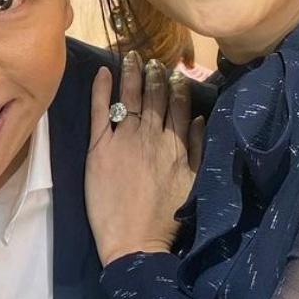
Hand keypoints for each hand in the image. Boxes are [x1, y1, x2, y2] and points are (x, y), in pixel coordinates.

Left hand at [85, 51, 203, 267]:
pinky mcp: (99, 148)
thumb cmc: (165, 219)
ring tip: (131, 56)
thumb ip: (198, 149)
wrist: (135, 242)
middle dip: (154, 75)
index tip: (174, 72)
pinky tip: (102, 72)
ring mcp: (124, 139)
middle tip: (151, 59)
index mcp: (176, 145)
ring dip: (132, 74)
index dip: (176, 86)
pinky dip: (101, 89)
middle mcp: (151, 136)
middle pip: (154, 97)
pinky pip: (100, 111)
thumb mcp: (193, 183)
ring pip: (130, 98)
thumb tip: (199, 119)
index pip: (177, 106)